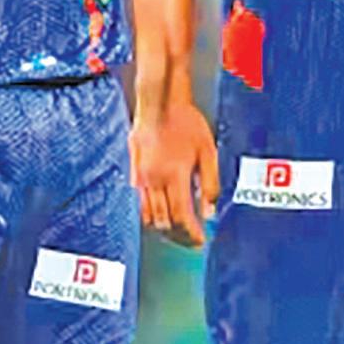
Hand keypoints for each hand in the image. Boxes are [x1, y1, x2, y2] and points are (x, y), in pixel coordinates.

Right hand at [130, 98, 219, 246]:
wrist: (159, 102)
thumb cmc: (186, 122)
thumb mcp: (208, 152)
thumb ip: (210, 185)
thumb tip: (210, 212)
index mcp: (175, 175)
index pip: (182, 216)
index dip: (191, 233)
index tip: (200, 241)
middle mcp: (154, 179)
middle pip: (164, 221)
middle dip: (179, 235)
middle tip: (191, 239)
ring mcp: (141, 176)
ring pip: (149, 214)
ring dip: (164, 227)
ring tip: (177, 229)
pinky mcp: (134, 170)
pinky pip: (140, 200)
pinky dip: (151, 213)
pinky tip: (162, 211)